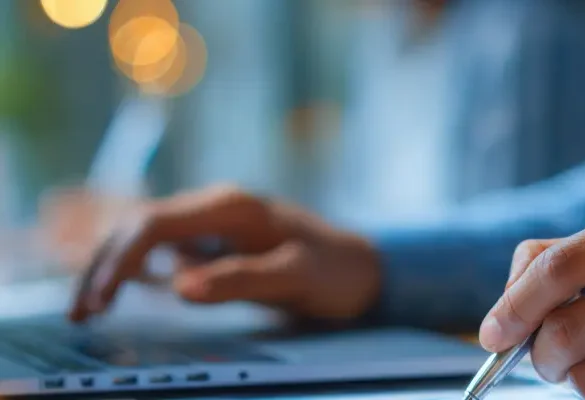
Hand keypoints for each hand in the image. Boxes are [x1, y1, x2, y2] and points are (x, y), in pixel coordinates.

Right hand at [69, 185, 380, 323]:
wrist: (359, 266)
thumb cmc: (334, 269)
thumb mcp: (296, 277)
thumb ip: (240, 280)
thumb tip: (178, 289)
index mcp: (230, 206)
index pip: (154, 223)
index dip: (119, 259)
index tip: (100, 301)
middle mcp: (215, 206)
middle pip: (138, 226)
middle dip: (103, 266)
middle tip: (82, 314)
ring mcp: (212, 222)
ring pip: (143, 237)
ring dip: (111, 267)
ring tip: (88, 310)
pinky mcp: (214, 241)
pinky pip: (161, 250)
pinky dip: (134, 270)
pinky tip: (120, 293)